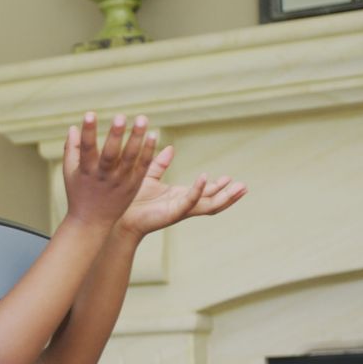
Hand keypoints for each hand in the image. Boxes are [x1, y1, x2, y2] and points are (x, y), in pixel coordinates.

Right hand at [61, 112, 157, 229]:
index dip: (88, 132)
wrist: (92, 221)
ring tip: (142, 119)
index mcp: (86, 171)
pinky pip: (142, 166)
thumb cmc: (79, 194)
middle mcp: (104, 176)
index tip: (89, 114)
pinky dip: (148, 151)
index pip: (86, 149)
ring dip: (136, 138)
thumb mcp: (70, 172)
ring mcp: (120, 181)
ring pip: (130, 158)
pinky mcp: (133, 185)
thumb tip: (74, 127)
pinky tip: (153, 135)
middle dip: (114, 135)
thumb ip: (72, 149)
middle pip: (110, 154)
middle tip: (120, 117)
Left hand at [117, 145, 247, 238]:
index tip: (229, 178)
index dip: (216, 186)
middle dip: (229, 194)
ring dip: (225, 197)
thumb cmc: (131, 199)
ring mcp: (179, 210)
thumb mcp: (148, 176)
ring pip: (208, 205)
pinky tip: (206, 179)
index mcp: (179, 196)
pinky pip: (190, 201)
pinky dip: (199, 190)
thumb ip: (160, 164)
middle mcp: (182, 205)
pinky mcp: (172, 212)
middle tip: (244, 186)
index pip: (203, 193)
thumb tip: (170, 148)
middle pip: (212, 201)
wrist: (118, 215)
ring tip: (240, 188)